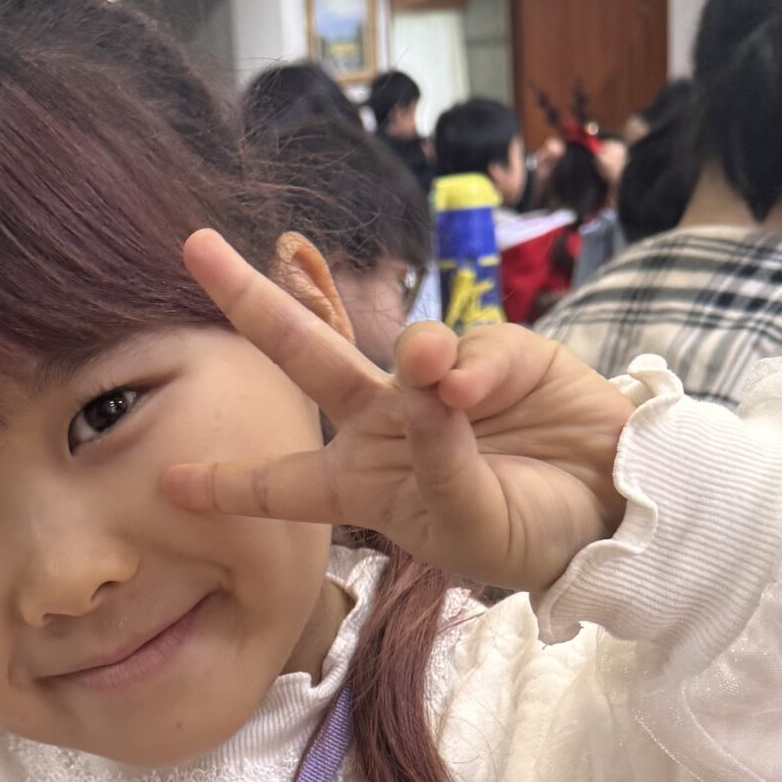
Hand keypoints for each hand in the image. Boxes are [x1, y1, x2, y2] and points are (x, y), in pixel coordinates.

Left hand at [162, 231, 636, 593]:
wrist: (612, 506)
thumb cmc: (530, 532)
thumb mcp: (471, 523)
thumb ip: (442, 456)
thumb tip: (427, 368)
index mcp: (364, 485)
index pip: (283, 485)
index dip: (228, 484)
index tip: (169, 484)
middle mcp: (386, 425)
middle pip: (305, 360)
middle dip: (251, 304)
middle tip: (195, 249)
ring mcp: (434, 381)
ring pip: (377, 333)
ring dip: (356, 314)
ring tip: (375, 325)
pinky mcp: (493, 350)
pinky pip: (465, 348)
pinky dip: (469, 366)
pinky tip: (476, 388)